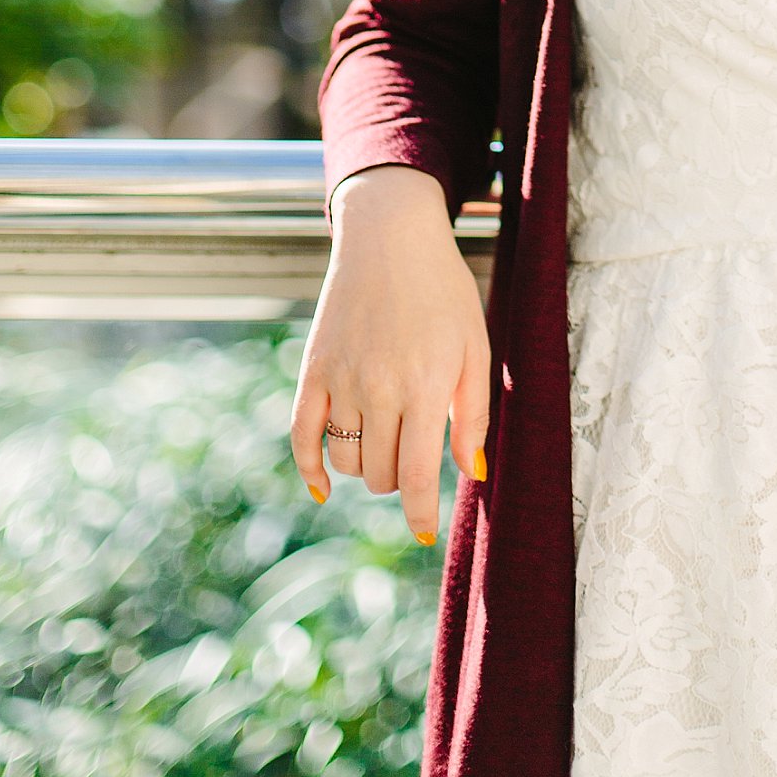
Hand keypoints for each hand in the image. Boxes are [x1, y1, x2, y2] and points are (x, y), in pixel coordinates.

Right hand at [288, 164, 490, 540]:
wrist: (390, 240)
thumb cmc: (445, 295)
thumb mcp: (475, 348)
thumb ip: (473, 414)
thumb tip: (472, 473)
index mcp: (427, 385)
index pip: (417, 471)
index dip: (420, 512)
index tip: (425, 535)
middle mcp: (380, 388)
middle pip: (379, 472)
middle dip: (398, 481)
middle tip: (412, 462)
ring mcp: (340, 381)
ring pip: (345, 460)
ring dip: (365, 469)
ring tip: (385, 446)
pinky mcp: (311, 372)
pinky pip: (301, 437)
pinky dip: (310, 468)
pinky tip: (323, 486)